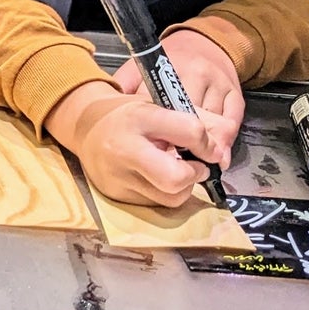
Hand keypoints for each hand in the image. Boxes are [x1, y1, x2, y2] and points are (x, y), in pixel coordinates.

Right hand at [48, 81, 220, 208]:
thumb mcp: (161, 106)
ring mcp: (118, 175)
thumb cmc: (132, 115)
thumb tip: (222, 156)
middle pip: (176, 177)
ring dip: (184, 187)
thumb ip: (199, 123)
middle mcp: (125, 148)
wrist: (86, 127)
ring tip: (176, 170)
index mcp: (141, 116)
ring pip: (171, 197)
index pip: (190, 132)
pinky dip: (164, 193)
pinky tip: (156, 177)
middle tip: (196, 167)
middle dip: (195, 174)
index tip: (207, 148)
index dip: (207, 143)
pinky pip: (155, 203)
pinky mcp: (116, 194)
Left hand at [112, 29, 244, 166]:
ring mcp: (217, 83)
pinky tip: (218, 158)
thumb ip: (125, 85)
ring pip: (214, 121)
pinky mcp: (235, 92)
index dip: (155, 130)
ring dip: (205, 147)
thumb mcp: (141, 67)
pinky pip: (233, 121)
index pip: (159, 105)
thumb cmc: (169, 62)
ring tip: (195, 167)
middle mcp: (194, 74)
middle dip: (182, 143)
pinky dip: (226, 142)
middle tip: (174, 166)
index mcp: (166, 69)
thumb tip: (108, 107)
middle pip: (189, 116)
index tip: (151, 151)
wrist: (205, 41)